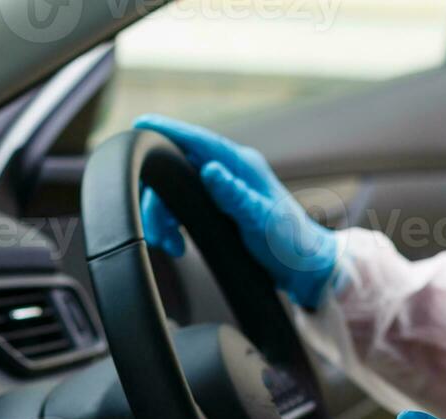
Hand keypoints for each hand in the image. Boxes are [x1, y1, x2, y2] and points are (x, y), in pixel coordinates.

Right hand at [132, 115, 340, 308]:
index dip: (167, 130)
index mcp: (241, 165)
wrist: (305, 268)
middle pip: (178, 170)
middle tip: (157, 231)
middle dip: (159, 199)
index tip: (139, 122)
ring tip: (170, 245)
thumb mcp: (261, 219)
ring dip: (165, 217)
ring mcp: (225, 190)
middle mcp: (231, 173)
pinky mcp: (221, 209)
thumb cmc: (291, 243)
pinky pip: (186, 208)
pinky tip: (178, 245)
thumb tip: (210, 170)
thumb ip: (235, 195)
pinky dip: (175, 225)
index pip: (198, 140)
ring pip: (178, 192)